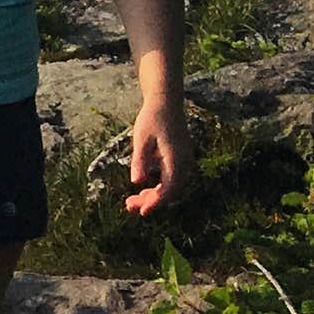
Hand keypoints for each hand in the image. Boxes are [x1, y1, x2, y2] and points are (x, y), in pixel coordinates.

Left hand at [121, 95, 190, 216]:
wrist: (166, 102)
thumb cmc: (152, 118)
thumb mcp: (141, 139)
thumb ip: (140, 160)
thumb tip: (136, 183)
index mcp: (176, 159)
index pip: (169, 189)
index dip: (155, 202)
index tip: (141, 211)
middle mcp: (184, 162)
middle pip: (171, 191)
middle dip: (151, 201)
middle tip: (129, 206)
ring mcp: (185, 161)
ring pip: (172, 187)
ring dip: (155, 195)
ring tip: (132, 200)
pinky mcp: (181, 159)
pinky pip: (173, 179)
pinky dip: (160, 187)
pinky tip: (144, 189)